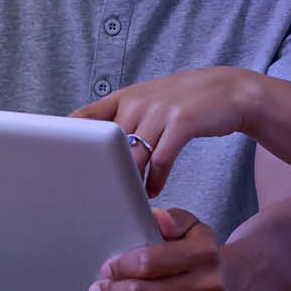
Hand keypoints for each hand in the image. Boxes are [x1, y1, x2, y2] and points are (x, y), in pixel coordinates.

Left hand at [72, 69, 257, 196]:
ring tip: (127, 200)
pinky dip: (155, 180)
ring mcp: (159, 111)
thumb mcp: (149, 101)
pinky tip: (153, 191)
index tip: (60, 165)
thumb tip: (96, 149)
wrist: (230, 90)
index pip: (85, 118)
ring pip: (132, 156)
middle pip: (107, 146)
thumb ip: (124, 120)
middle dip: (102, 174)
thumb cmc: (185, 101)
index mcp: (125, 97)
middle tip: (98, 197)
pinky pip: (161, 160)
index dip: (70, 141)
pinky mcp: (181, 123)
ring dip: (129, 183)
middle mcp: (138, 102)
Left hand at [88, 208, 228, 290]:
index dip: (121, 266)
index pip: (149, 262)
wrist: (237, 284)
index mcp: (204, 252)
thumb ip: (173, 219)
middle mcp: (209, 285)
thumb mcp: (193, 228)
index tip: (107, 268)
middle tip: (98, 289)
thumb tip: (156, 217)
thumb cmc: (203, 255)